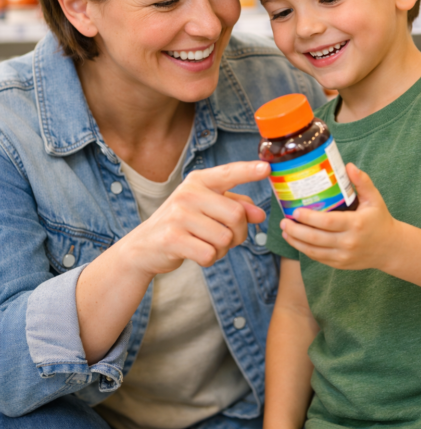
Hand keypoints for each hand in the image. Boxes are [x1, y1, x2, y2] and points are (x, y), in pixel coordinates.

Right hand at [124, 160, 270, 278]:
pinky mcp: (173, 238)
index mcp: (199, 181)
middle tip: (228, 238)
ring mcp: (178, 215)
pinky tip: (196, 253)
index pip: (228, 173)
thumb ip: (235, 206)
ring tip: (206, 244)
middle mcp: (188, 193)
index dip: (248, 171)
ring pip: (225, 238)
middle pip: (237, 215)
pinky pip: (210, 254)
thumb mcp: (208, 209)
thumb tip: (260, 214)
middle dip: (240, 234)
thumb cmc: (183, 224)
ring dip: (223, 249)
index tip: (267, 168)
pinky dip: (210, 259)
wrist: (145, 246)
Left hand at [280, 164, 396, 270]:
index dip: (309, 218)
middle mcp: (349, 242)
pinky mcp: (340, 264)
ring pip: (314, 251)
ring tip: (285, 231)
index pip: (328, 222)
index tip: (296, 211)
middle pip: (316, 238)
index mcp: (356, 224)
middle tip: (283, 221)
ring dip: (296, 241)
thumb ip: (362, 182)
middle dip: (296, 230)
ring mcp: (344, 256)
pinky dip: (305, 250)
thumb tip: (348, 165)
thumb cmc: (380, 220)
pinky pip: (319, 258)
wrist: (391, 248)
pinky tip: (296, 241)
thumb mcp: (374, 199)